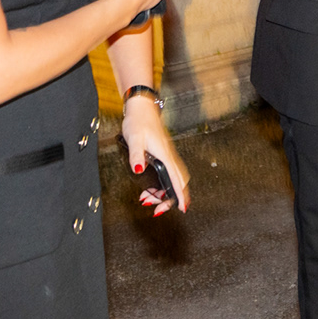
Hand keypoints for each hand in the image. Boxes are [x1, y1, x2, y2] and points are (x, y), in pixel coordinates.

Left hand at [122, 100, 190, 214]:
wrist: (143, 108)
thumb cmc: (138, 122)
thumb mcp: (134, 139)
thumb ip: (136, 155)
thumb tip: (138, 170)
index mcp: (164, 154)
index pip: (175, 177)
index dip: (179, 194)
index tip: (183, 208)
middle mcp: (169, 156)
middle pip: (179, 181)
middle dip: (173, 198)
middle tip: (159, 209)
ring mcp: (168, 155)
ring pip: (175, 178)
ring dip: (168, 192)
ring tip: (152, 200)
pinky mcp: (164, 154)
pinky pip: (170, 173)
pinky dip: (166, 184)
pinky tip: (156, 188)